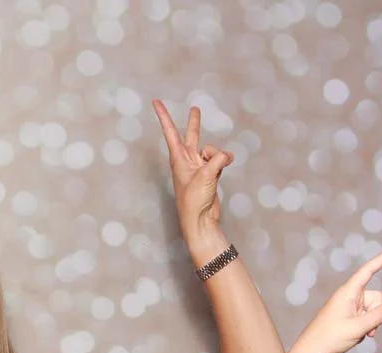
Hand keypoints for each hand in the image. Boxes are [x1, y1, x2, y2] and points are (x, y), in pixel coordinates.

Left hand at [153, 99, 233, 247]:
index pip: (170, 132)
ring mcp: (199, 166)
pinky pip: (220, 159)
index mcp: (178, 158)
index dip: (163, 115)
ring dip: (217, 156)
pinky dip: (224, 162)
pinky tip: (224, 168)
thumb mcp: (206, 175)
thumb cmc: (194, 200)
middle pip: (192, 136)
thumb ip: (217, 159)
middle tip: (195, 108)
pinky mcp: (210, 173)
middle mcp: (187, 160)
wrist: (200, 220)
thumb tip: (226, 155)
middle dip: (195, 122)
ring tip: (214, 171)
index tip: (155, 102)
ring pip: (212, 150)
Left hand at [293, 247, 381, 352]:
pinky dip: (368, 327)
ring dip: (373, 323)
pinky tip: (357, 337)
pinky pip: (367, 319)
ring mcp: (349, 309)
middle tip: (366, 327)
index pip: (367, 271)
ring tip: (359, 334)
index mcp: (347, 293)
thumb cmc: (329, 338)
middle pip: (376, 297)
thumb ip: (378, 316)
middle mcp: (348, 298)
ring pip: (373, 310)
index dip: (381, 260)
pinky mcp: (349, 319)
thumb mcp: (358, 327)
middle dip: (378, 311)